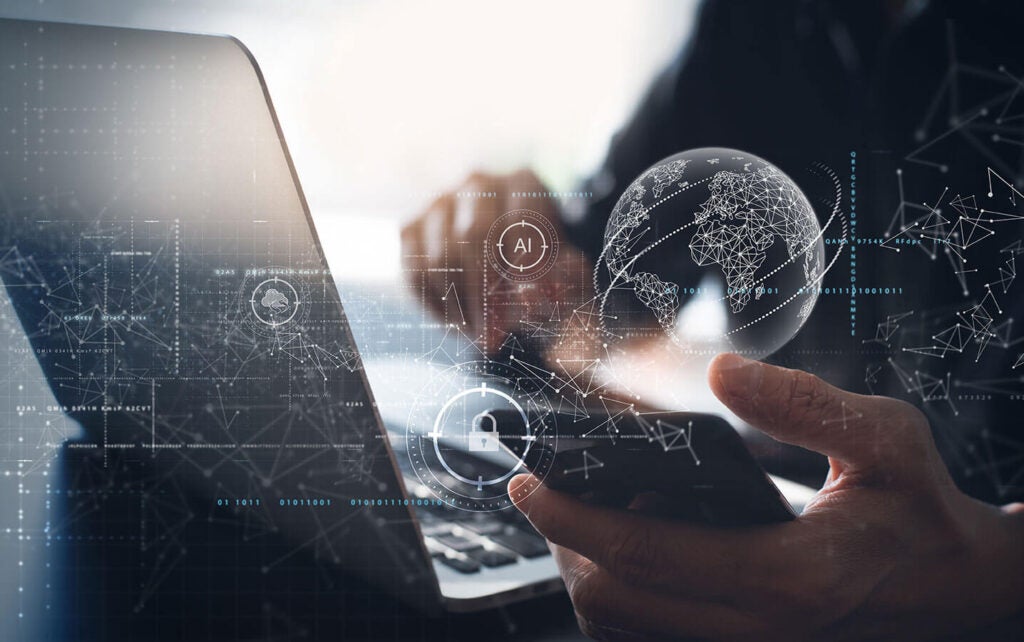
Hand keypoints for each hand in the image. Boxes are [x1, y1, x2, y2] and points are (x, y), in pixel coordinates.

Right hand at [401, 169, 591, 353]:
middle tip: (494, 338)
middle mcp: (479, 183)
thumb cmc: (548, 274)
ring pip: (441, 257)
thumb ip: (559, 283)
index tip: (526, 310)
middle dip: (485, 294)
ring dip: (460, 307)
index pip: (520, 220)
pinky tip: (459, 325)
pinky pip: (415, 271)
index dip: (522, 267)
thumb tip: (529, 294)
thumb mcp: (566, 278)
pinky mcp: (411, 228)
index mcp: (524, 183)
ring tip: (481, 337)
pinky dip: (436, 306)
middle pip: (474, 236)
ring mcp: (441, 203)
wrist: (512, 276)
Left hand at [509, 354, 1023, 640]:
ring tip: (587, 512)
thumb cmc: (919, 509)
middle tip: (551, 492)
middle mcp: (757, 629)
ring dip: (586, 571)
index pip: (644, 553)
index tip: (527, 484)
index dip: (571, 517)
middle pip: (614, 601)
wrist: (956, 585)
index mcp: (786, 578)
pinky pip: (650, 637)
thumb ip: (803, 403)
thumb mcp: (886, 440)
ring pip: (623, 628)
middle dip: (564, 544)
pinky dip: (619, 596)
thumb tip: (719, 373)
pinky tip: (628, 547)